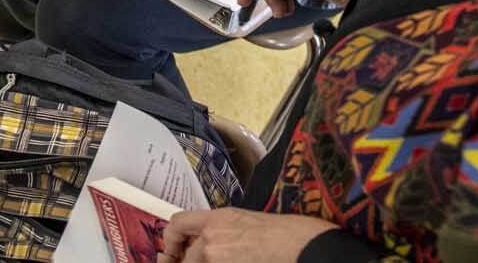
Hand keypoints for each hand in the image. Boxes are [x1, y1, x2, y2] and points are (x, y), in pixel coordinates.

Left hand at [159, 208, 338, 262]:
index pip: (179, 223)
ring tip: (228, 259)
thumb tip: (215, 245)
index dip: (171, 239)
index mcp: (220, 219)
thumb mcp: (251, 222)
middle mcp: (213, 236)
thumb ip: (227, 232)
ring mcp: (217, 256)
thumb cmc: (290, 233)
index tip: (172, 251)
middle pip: (187, 256)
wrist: (306, 245)